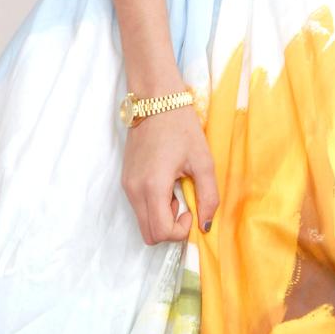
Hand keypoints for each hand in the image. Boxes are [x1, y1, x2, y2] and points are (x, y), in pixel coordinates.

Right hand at [122, 105, 218, 244]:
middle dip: (170, 226)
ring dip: (162, 215)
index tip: (192, 208)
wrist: (156, 99)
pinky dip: (154, 204)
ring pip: (143, 221)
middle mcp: (134, 190)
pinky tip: (167, 181)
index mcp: (152, 186)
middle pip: (149, 234)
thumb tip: (206, 225)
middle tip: (184, 199)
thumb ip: (208, 196)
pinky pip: (139, 206)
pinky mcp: (126, 179)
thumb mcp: (203, 160)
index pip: (160, 232)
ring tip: (176, 187)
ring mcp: (127, 185)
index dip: (180, 230)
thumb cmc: (181, 126)